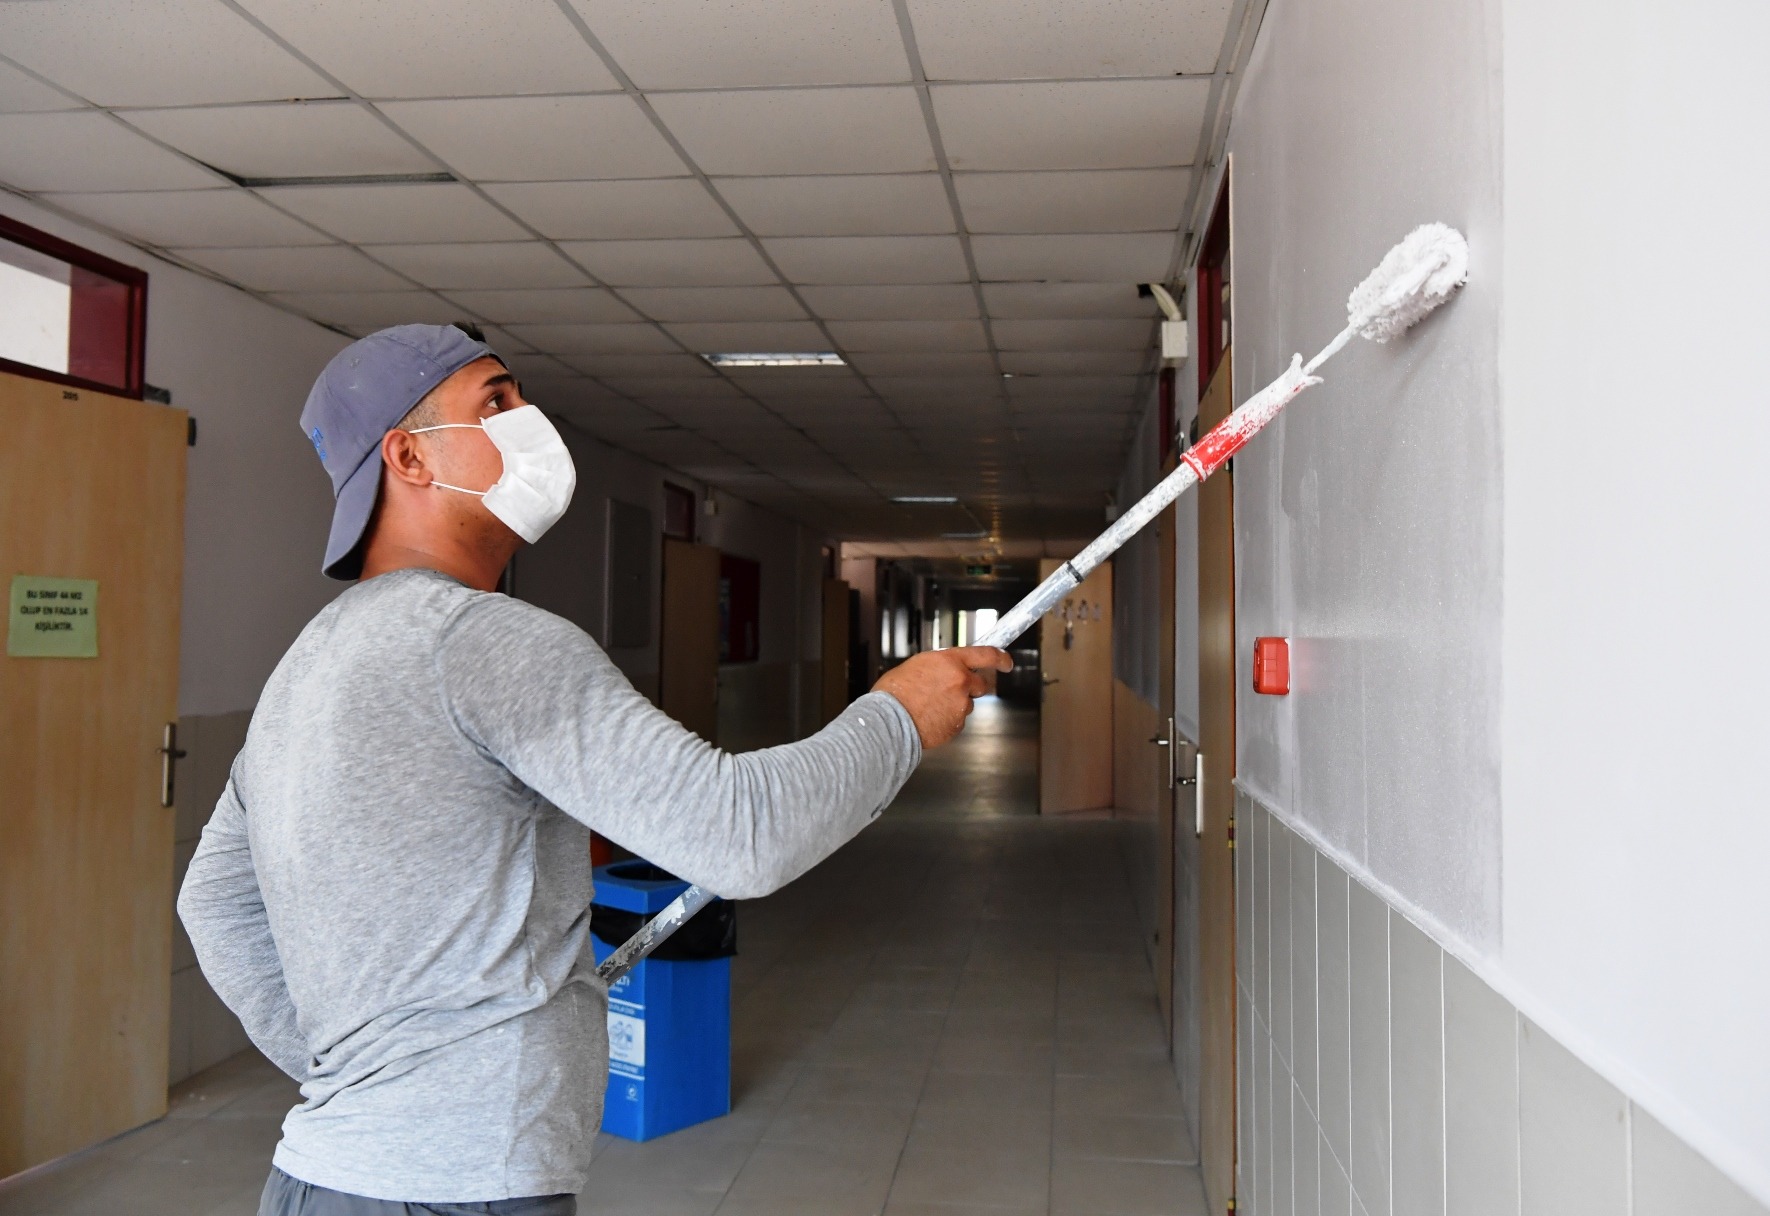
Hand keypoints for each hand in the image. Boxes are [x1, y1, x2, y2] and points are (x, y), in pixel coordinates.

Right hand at [872, 646, 1013, 748]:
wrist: (888, 721)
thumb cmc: (895, 693)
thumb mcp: (917, 666)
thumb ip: (939, 667)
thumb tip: (945, 671)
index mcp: (950, 661)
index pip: (986, 654)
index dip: (1001, 658)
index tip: (1007, 662)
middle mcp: (961, 681)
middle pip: (980, 685)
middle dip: (971, 688)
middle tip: (951, 692)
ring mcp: (961, 705)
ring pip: (966, 704)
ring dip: (954, 706)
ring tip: (928, 708)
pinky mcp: (957, 725)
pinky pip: (957, 720)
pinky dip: (946, 720)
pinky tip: (928, 719)